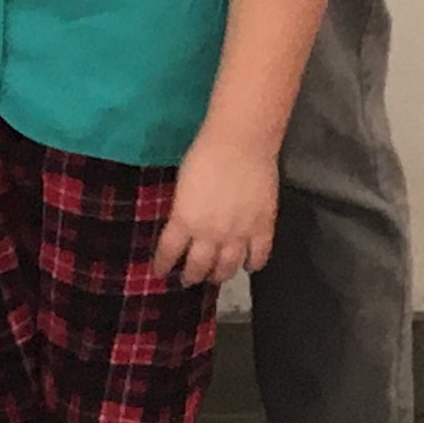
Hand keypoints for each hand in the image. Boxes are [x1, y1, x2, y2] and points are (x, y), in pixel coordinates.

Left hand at [157, 131, 278, 287]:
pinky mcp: (263, 228)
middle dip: (192, 276)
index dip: (163, 265)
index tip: (161, 272)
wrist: (241, 143)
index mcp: (185, 220)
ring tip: (217, 276)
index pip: (169, 252)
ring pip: (228, 267)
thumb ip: (183, 210)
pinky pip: (259, 256)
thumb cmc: (205, 154)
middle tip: (189, 279)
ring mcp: (239, 234)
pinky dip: (253, 265)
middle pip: (199, 266)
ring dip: (220, 275)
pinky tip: (249, 266)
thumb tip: (184, 224)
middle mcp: (210, 234)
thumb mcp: (182, 185)